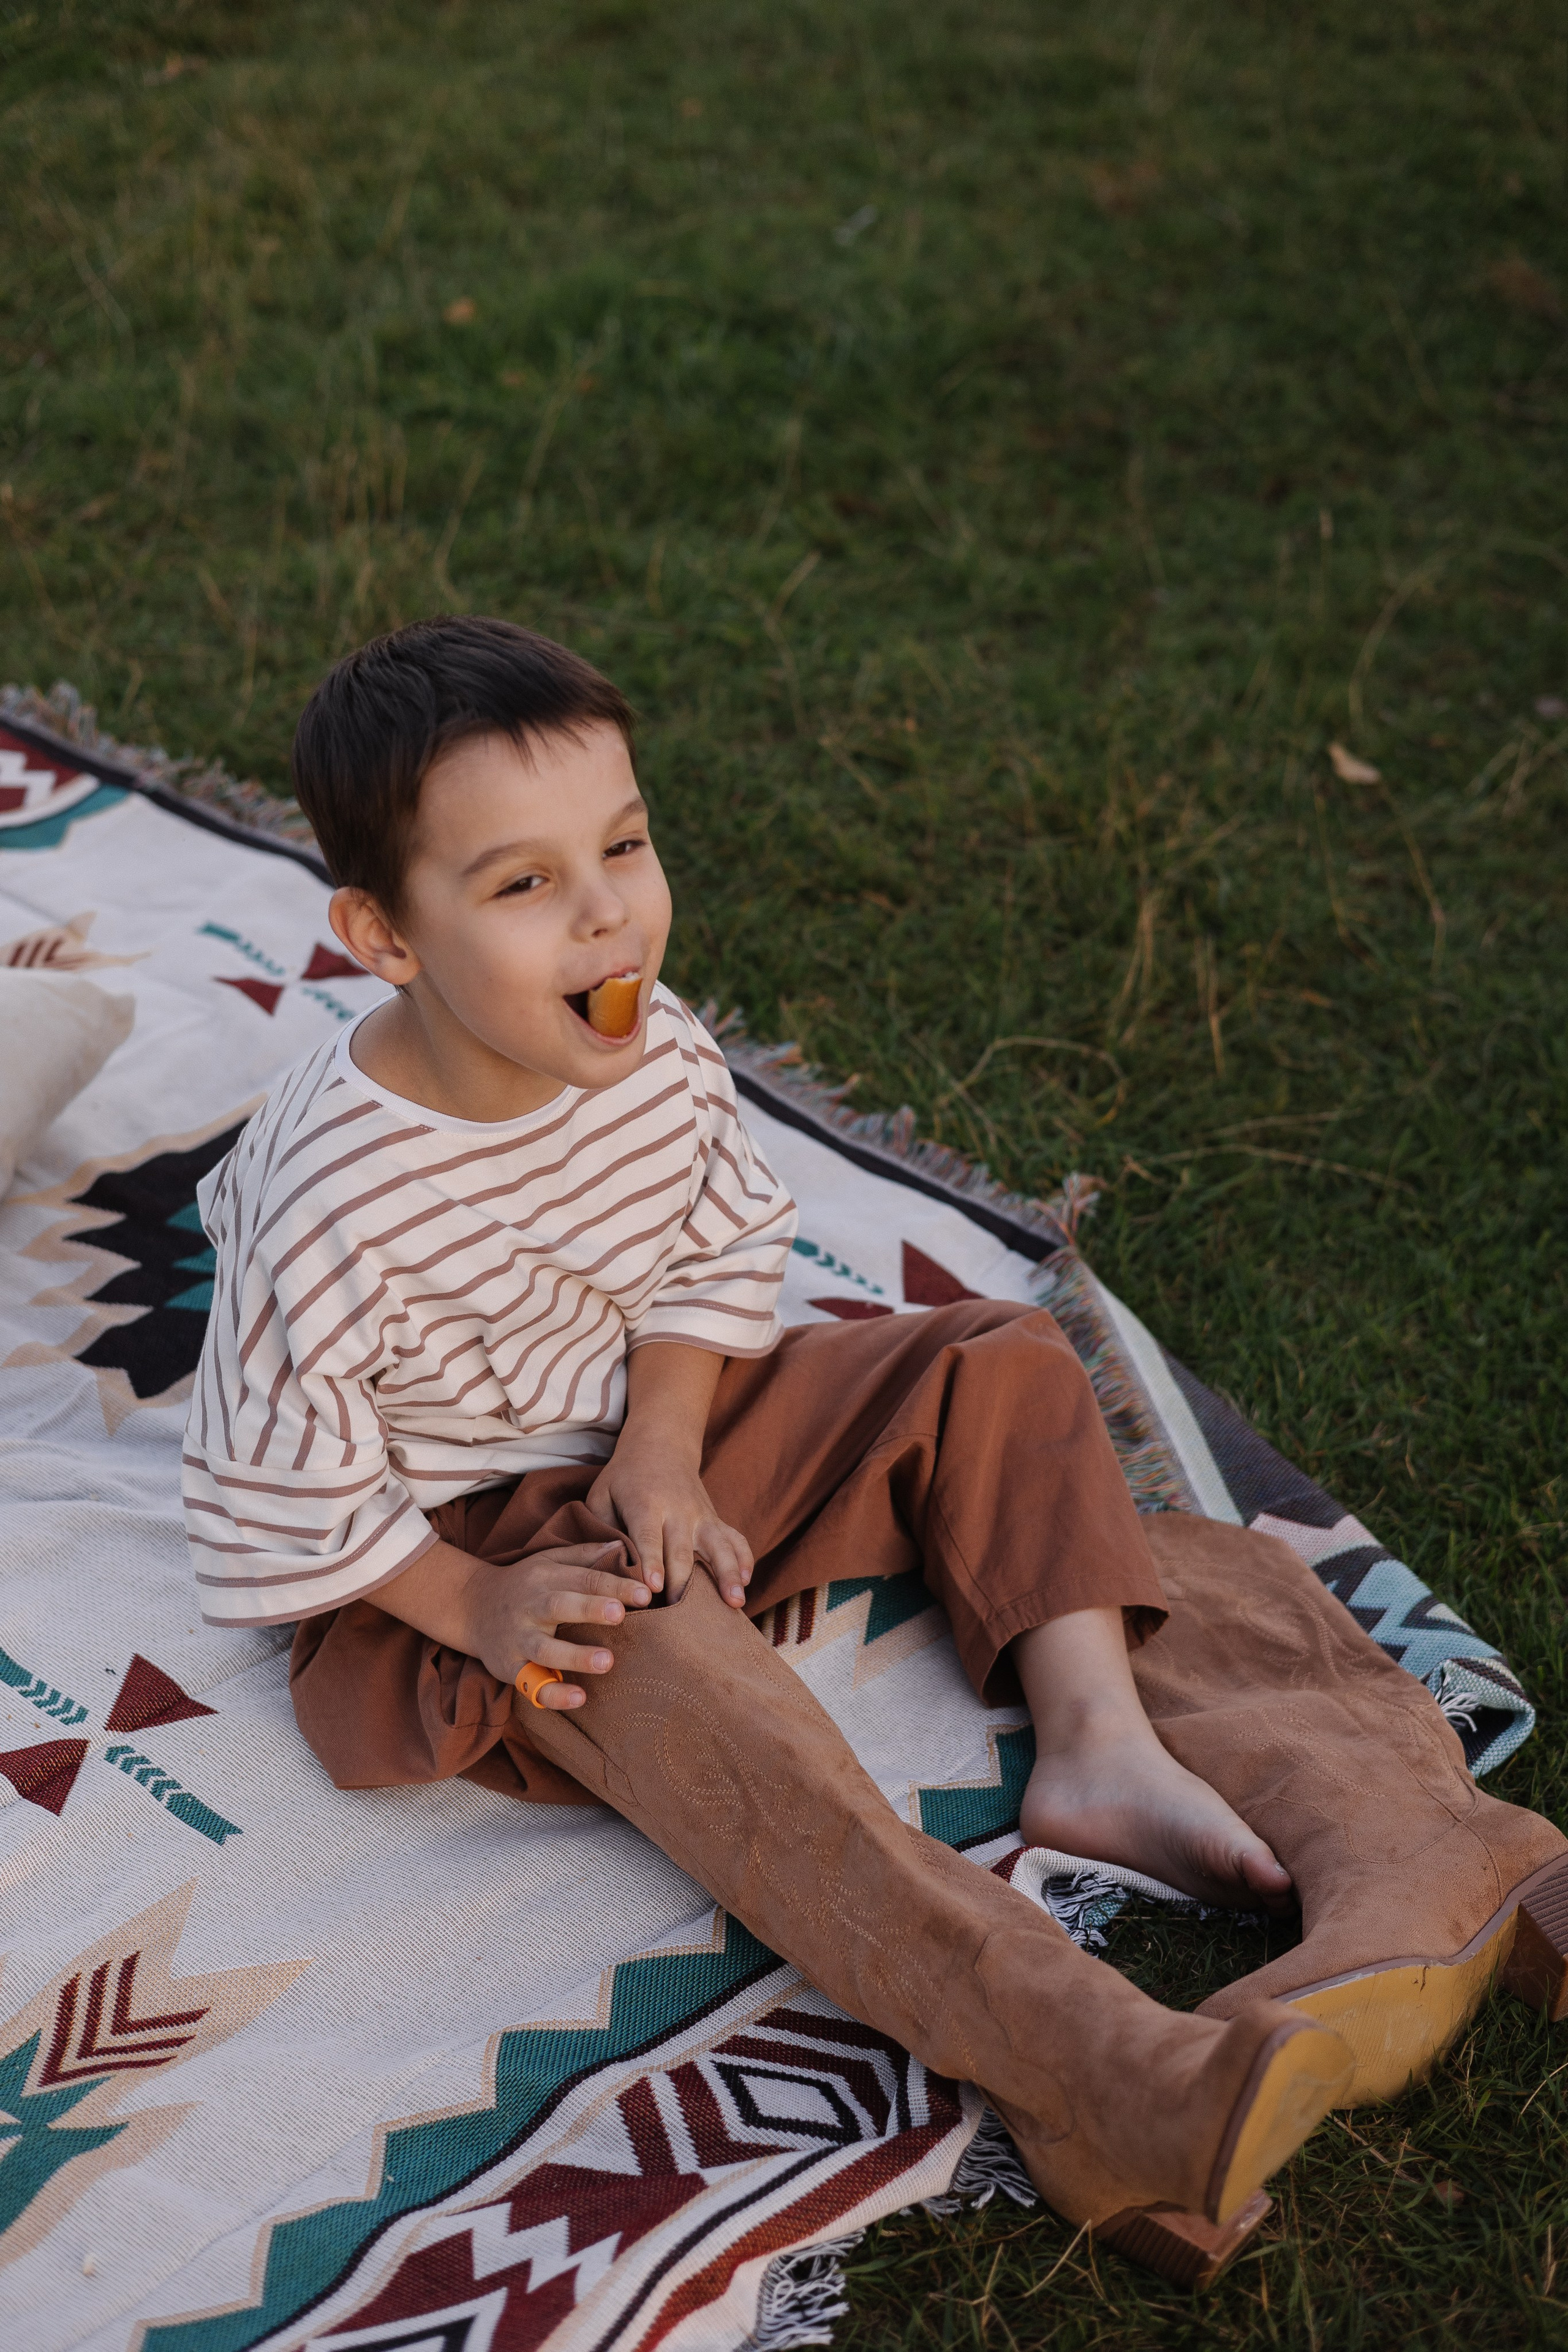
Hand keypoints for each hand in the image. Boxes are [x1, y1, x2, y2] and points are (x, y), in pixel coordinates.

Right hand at [461, 1539, 652, 1708]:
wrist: (471, 1607)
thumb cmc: (524, 1584)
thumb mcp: (548, 1560)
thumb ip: (585, 1554)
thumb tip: (623, 1545)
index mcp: (546, 1577)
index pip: (584, 1578)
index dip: (615, 1585)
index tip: (646, 1593)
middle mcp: (531, 1606)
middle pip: (560, 1605)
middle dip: (590, 1609)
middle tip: (620, 1614)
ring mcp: (518, 1639)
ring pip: (545, 1649)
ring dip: (575, 1655)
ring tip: (607, 1661)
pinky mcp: (510, 1668)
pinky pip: (531, 1685)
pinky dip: (554, 1694)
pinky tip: (579, 1697)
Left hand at [586, 1445, 753, 1606]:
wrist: (661, 1444)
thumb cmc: (624, 1478)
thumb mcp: (602, 1494)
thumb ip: (601, 1529)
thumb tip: (605, 1568)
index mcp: (646, 1504)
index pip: (649, 1537)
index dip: (651, 1562)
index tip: (655, 1588)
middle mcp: (678, 1510)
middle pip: (682, 1551)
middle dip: (683, 1583)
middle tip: (680, 1616)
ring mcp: (701, 1515)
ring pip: (719, 1546)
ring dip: (727, 1574)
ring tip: (735, 1602)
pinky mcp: (716, 1519)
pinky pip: (736, 1539)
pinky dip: (745, 1558)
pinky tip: (747, 1582)